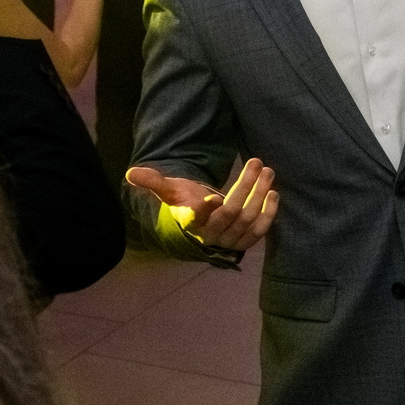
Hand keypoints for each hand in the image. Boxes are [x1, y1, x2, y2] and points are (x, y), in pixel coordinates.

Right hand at [126, 158, 277, 252]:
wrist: (199, 225)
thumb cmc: (184, 201)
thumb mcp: (169, 190)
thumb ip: (153, 181)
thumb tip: (130, 173)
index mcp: (190, 221)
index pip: (197, 217)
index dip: (206, 209)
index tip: (214, 197)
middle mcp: (210, 234)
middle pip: (231, 211)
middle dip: (246, 186)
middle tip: (257, 162)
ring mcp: (228, 240)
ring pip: (248, 218)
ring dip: (261, 193)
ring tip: (267, 171)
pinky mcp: (243, 242)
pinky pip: (259, 231)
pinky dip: (269, 213)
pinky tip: (274, 193)